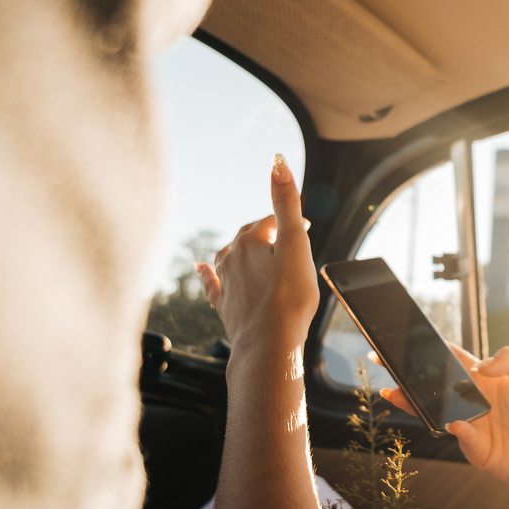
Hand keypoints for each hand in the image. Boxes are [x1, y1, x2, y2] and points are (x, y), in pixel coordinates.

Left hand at [195, 155, 317, 359]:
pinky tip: (200, 267)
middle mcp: (232, 257)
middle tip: (290, 244)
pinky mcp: (223, 306)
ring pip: (230, 257)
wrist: (269, 345)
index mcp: (250, 240)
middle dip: (270, 237)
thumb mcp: (296, 246)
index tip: (308, 231)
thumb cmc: (289, 297)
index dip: (293, 225)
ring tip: (256, 251)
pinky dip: (208, 272)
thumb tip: (277, 163)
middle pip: (251, 238)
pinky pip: (212, 282)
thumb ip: (286, 204)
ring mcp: (225, 283)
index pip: (272, 222)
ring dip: (243, 251)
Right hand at [382, 346, 508, 494]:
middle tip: (387, 366)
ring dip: (416, 404)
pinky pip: (462, 439)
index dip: (434, 351)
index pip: (456, 361)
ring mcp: (476, 428)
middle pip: (438, 388)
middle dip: (412, 378)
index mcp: (491, 381)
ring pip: (438, 414)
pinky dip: (457, 431)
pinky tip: (455, 423)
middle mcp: (478, 403)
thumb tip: (479, 365)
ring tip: (396, 394)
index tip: (412, 341)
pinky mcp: (479, 452)